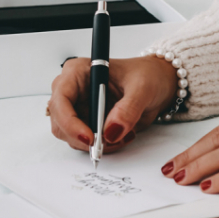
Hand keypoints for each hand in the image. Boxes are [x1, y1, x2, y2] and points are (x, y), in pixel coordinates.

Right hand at [48, 55, 177, 152]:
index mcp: (78, 72)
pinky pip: (86, 141)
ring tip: (122, 135)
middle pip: (60, 121)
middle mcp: (73, 89)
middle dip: (82, 137)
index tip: (90, 137)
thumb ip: (128, 109)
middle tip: (108, 142)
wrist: (159, 83)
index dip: (69, 121)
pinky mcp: (88, 121)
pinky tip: (121, 135)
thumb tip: (111, 131)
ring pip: (71, 135)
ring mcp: (79, 107)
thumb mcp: (142, 87)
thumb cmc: (148, 75)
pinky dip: (103, 145)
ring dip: (95, 143)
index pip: (61, 99)